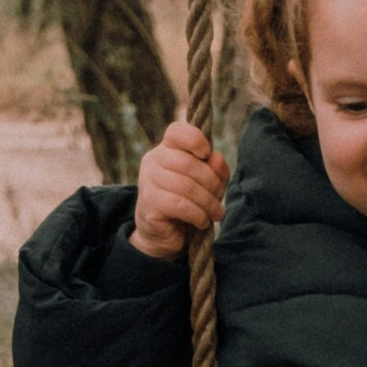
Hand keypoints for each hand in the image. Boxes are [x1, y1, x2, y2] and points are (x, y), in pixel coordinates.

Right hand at [130, 119, 230, 259]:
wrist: (165, 234)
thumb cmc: (189, 202)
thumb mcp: (209, 183)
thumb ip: (216, 169)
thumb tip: (216, 158)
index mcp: (167, 148)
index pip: (177, 131)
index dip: (195, 139)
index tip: (207, 154)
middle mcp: (153, 160)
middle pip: (189, 164)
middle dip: (212, 184)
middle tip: (219, 199)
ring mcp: (147, 181)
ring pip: (186, 187)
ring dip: (208, 203)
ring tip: (216, 214)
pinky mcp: (148, 204)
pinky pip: (180, 205)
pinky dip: (198, 215)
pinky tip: (202, 221)